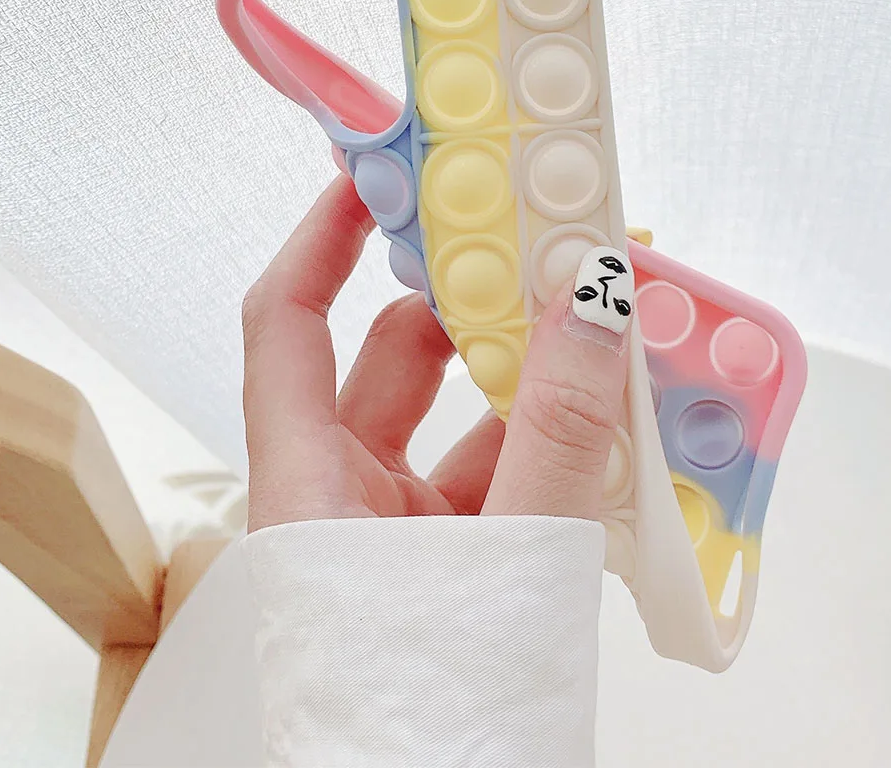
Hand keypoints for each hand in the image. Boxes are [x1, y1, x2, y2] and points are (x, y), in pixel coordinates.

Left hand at [243, 175, 633, 531]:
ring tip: (593, 327)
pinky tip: (603, 412)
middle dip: (465, 301)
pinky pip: (491, 471)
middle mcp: (339, 497)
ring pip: (452, 419)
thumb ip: (557, 433)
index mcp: (309, 489)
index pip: (286, 326)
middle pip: (391, 360)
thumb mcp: (512, 554)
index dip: (321, 239)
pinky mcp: (447, 556)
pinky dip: (542, 437)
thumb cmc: (446, 720)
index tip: (372, 177)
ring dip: (521, 373)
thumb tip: (593, 303)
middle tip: (534, 248)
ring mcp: (395, 529)